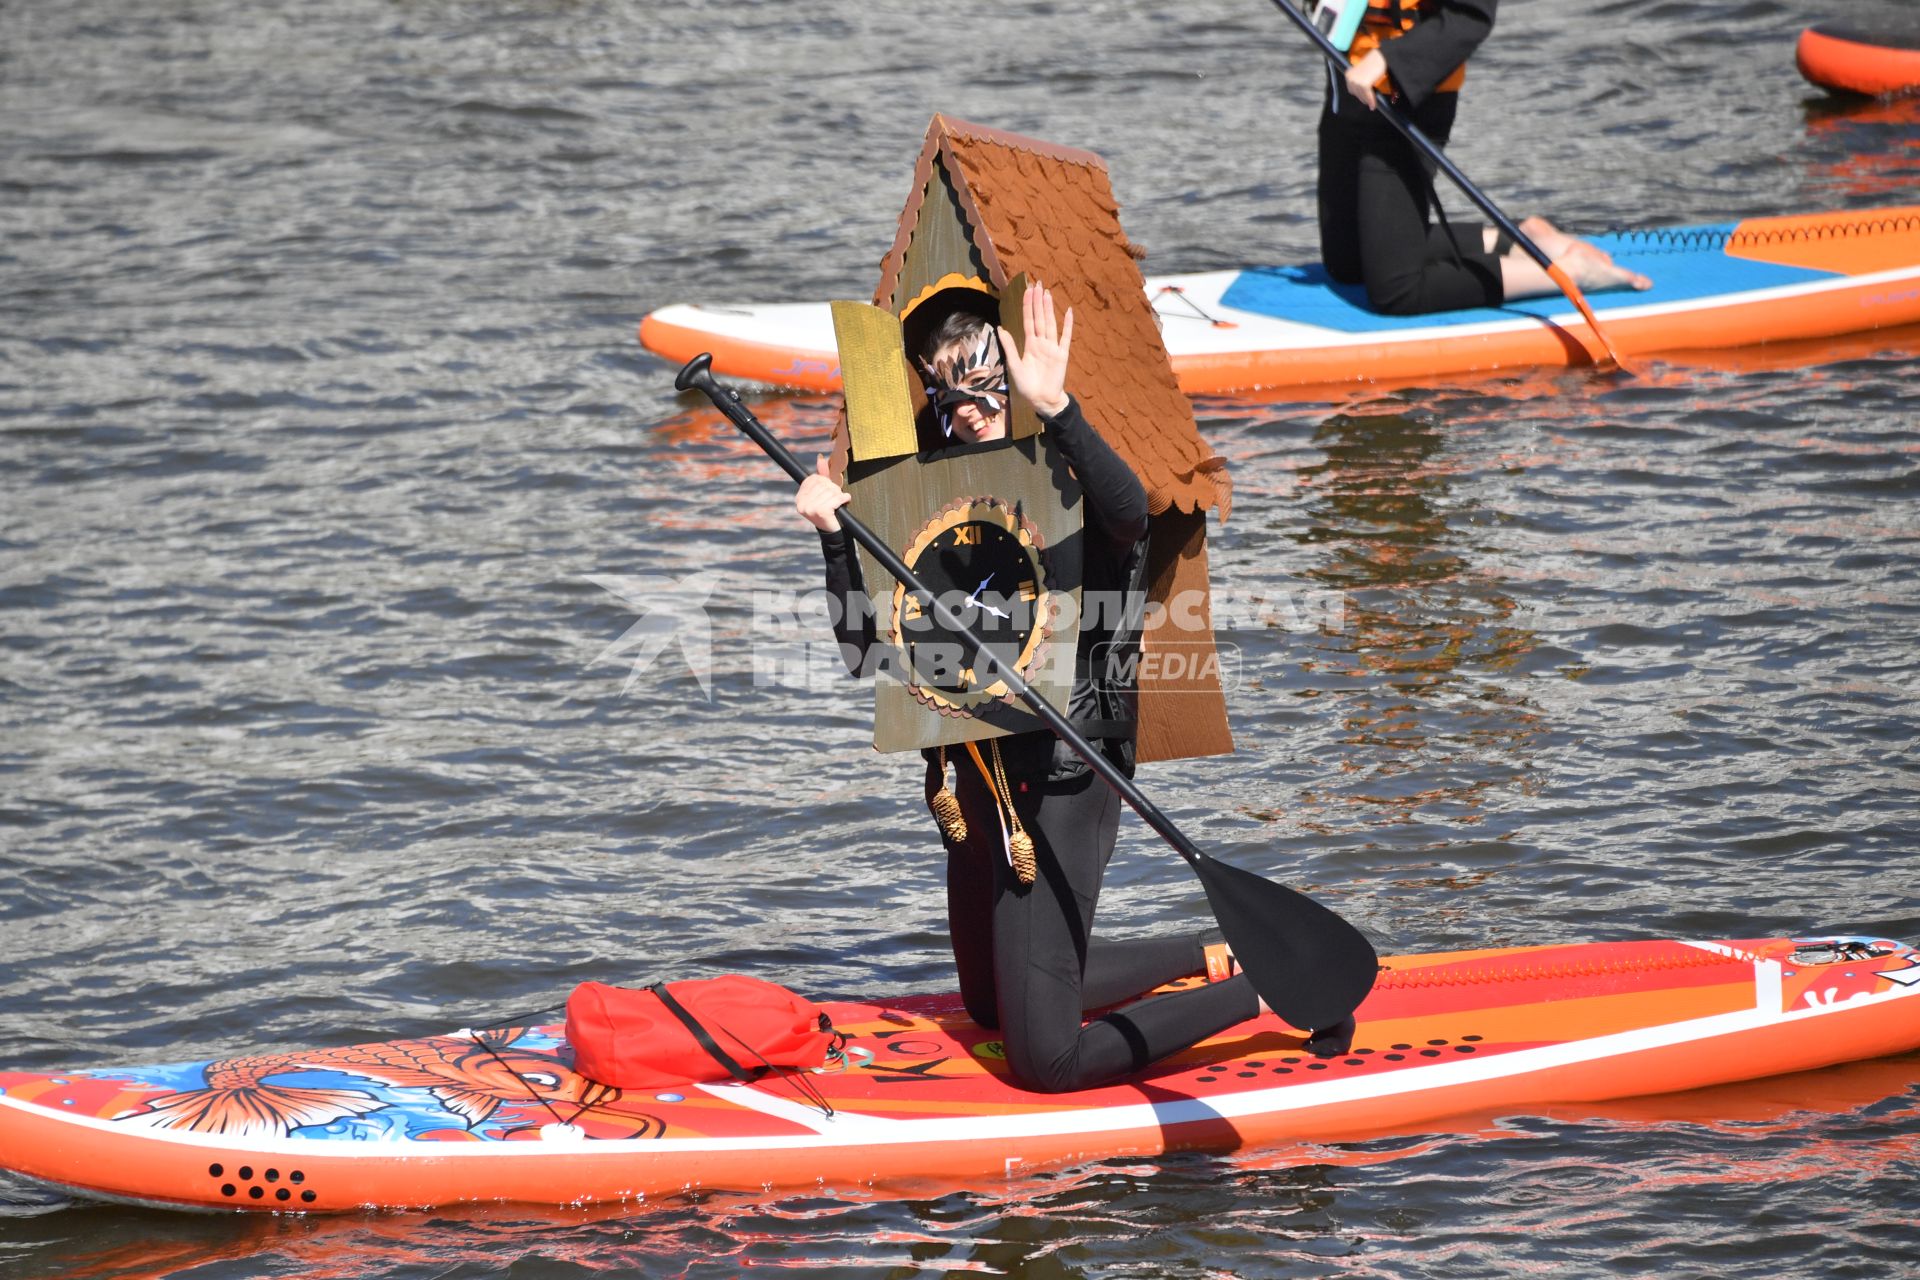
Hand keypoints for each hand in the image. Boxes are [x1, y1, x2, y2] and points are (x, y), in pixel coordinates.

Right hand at [796, 453, 850, 531]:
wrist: (833, 531)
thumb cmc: (829, 510)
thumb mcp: (823, 492)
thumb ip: (821, 475)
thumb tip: (820, 457)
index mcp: (799, 497)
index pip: (813, 479)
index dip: (825, 482)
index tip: (828, 491)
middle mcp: (801, 503)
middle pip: (822, 484)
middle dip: (833, 489)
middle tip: (836, 498)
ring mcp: (810, 508)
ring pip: (830, 491)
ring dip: (839, 495)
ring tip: (839, 502)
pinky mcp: (820, 511)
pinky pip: (836, 499)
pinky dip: (844, 498)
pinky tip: (845, 501)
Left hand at [997, 280, 1072, 417]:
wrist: (1041, 400)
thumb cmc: (1027, 385)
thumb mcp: (1014, 365)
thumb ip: (1009, 346)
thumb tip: (1000, 328)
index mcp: (1030, 345)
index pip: (1029, 321)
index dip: (1028, 306)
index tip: (1028, 291)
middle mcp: (1042, 343)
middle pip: (1040, 318)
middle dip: (1038, 301)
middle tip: (1038, 283)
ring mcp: (1052, 347)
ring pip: (1050, 323)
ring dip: (1049, 308)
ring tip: (1047, 293)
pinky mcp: (1062, 355)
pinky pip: (1065, 337)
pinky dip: (1068, 325)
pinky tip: (1068, 312)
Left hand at [1345, 49, 1386, 110]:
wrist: (1380, 56)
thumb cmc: (1373, 62)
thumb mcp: (1361, 71)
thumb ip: (1359, 80)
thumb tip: (1361, 93)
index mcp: (1348, 74)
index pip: (1351, 89)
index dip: (1358, 94)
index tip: (1363, 97)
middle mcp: (1351, 78)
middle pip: (1356, 94)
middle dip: (1362, 98)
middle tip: (1368, 101)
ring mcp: (1357, 82)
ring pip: (1362, 96)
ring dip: (1367, 101)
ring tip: (1372, 104)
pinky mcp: (1364, 85)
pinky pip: (1368, 96)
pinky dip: (1371, 101)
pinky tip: (1373, 106)